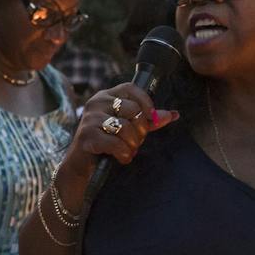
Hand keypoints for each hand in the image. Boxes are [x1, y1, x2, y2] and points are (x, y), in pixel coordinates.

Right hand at [58, 82, 180, 185]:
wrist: (81, 165)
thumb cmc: (106, 144)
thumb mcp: (128, 129)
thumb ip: (148, 120)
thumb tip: (173, 114)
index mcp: (106, 96)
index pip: (130, 88)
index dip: (145, 101)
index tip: (152, 118)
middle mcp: (96, 103)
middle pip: (132, 109)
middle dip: (140, 130)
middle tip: (136, 142)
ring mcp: (89, 119)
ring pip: (125, 127)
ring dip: (132, 144)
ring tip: (128, 152)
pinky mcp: (86, 136)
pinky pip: (115, 143)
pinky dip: (123, 153)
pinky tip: (121, 158)